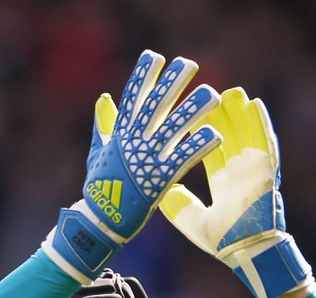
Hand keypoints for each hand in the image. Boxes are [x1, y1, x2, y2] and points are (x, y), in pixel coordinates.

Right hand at [43, 50, 222, 281]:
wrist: (99, 221)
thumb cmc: (100, 187)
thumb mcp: (99, 151)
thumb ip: (104, 124)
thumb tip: (104, 98)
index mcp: (120, 134)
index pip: (133, 98)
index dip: (144, 76)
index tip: (156, 57)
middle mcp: (133, 142)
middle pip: (155, 105)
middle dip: (172, 83)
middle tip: (190, 65)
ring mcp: (146, 160)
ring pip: (174, 129)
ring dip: (194, 110)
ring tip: (213, 94)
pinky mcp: (158, 180)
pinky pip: (183, 160)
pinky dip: (199, 147)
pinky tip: (216, 136)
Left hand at [160, 87, 311, 297]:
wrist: (246, 253)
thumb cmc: (223, 241)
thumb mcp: (191, 220)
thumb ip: (177, 205)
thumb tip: (163, 192)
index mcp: (223, 182)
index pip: (210, 148)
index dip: (202, 129)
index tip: (190, 110)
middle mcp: (239, 172)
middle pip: (229, 136)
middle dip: (220, 114)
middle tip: (208, 91)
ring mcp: (254, 170)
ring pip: (247, 134)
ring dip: (240, 112)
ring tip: (230, 91)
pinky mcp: (266, 172)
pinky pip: (264, 143)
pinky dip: (260, 123)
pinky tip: (254, 105)